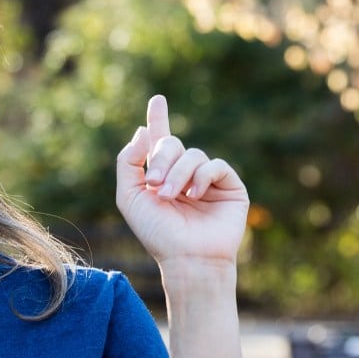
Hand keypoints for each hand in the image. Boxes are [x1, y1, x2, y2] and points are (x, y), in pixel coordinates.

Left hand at [116, 94, 248, 267]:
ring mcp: (208, 180)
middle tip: (154, 184)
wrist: (186, 258)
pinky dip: (201, 177)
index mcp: (162, 175)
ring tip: (171, 197)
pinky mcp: (229, 187)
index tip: (157, 99)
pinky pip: (214, 165)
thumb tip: (143, 131)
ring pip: (192, 154)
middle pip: (171, 144)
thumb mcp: (130, 196)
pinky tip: (194, 196)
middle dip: (160, 160)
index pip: (159, 140)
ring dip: (177, 174)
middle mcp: (185, 175)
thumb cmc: (157, 233)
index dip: (158, 119)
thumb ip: (129, 161)